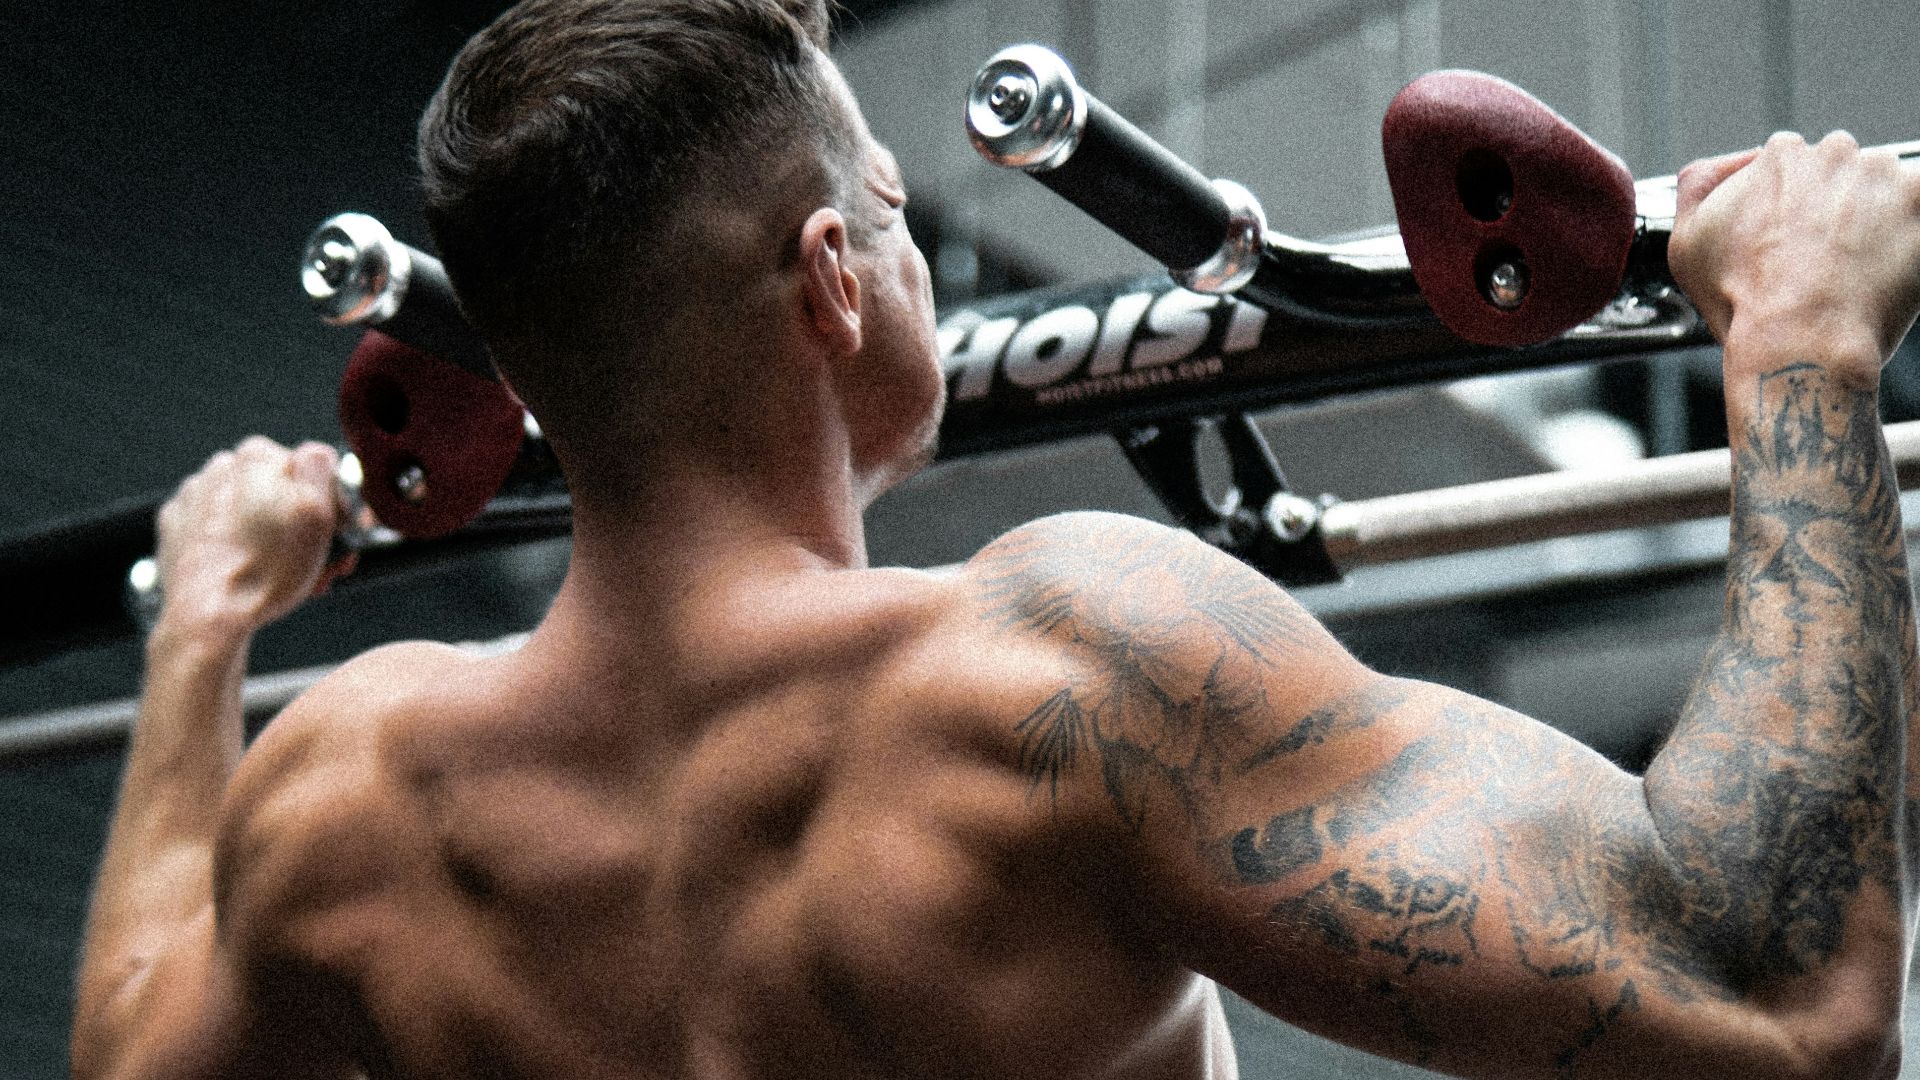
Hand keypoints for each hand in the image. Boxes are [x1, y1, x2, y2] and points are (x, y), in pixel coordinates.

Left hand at [154, 437, 354, 636]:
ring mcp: (194, 498)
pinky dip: (236, 546)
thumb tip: (317, 454)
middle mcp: (220, 469)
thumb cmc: (262, 573)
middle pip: (278, 491)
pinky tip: (249, 569)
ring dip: (271, 536)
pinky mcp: (177, 527)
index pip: (311, 470)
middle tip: (317, 560)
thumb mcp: (317, 513)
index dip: (331, 506)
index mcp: (256, 457)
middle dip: (301, 524)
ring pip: (249, 511)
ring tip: (284, 572)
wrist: (206, 617)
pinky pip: (218, 529)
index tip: (336, 534)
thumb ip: (321, 465)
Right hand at [1670, 130, 1919, 369]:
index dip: (1792, 204)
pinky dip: (1911, 231)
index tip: (1792, 237)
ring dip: (1878, 217)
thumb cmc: (1743, 300)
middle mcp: (1835, 154)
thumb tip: (1737, 162)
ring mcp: (1885, 176)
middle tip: (1824, 257)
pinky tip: (1889, 264)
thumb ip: (1698, 185)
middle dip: (1837, 205)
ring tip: (1857, 268)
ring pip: (1887, 188)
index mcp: (1779, 156)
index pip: (1795, 163)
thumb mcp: (1687, 241)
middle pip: (1843, 170)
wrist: (1801, 340)